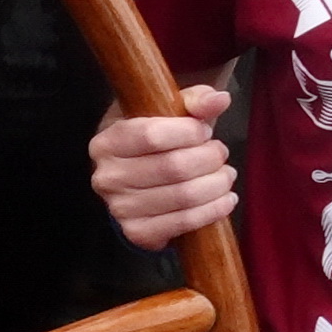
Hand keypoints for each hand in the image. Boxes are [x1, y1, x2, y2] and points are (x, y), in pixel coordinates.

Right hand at [91, 87, 234, 248]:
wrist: (139, 178)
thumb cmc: (154, 141)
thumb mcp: (167, 112)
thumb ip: (193, 100)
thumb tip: (220, 99)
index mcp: (106, 142)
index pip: (151, 136)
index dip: (189, 132)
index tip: (205, 131)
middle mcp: (106, 177)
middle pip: (173, 167)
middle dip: (209, 159)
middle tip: (220, 153)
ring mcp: (120, 208)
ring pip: (184, 196)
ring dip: (217, 184)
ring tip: (226, 174)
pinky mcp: (137, 232)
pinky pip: (185, 222)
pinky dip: (213, 210)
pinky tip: (225, 198)